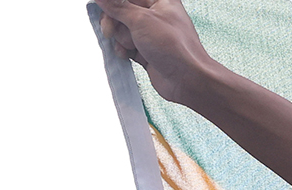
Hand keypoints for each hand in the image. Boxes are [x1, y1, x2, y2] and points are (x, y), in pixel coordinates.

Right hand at [93, 0, 219, 106]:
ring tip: (130, 45)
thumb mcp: (141, 20)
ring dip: (121, 38)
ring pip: (122, 29)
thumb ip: (117, 6)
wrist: (188, 81)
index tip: (104, 8)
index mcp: (161, 1)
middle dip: (115, 22)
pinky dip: (124, 49)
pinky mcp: (147, 51)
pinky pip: (126, 45)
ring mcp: (152, 34)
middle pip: (122, 11)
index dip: (114, 3)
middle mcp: (157, 16)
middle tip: (111, 30)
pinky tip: (127, 54)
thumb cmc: (176, 48)